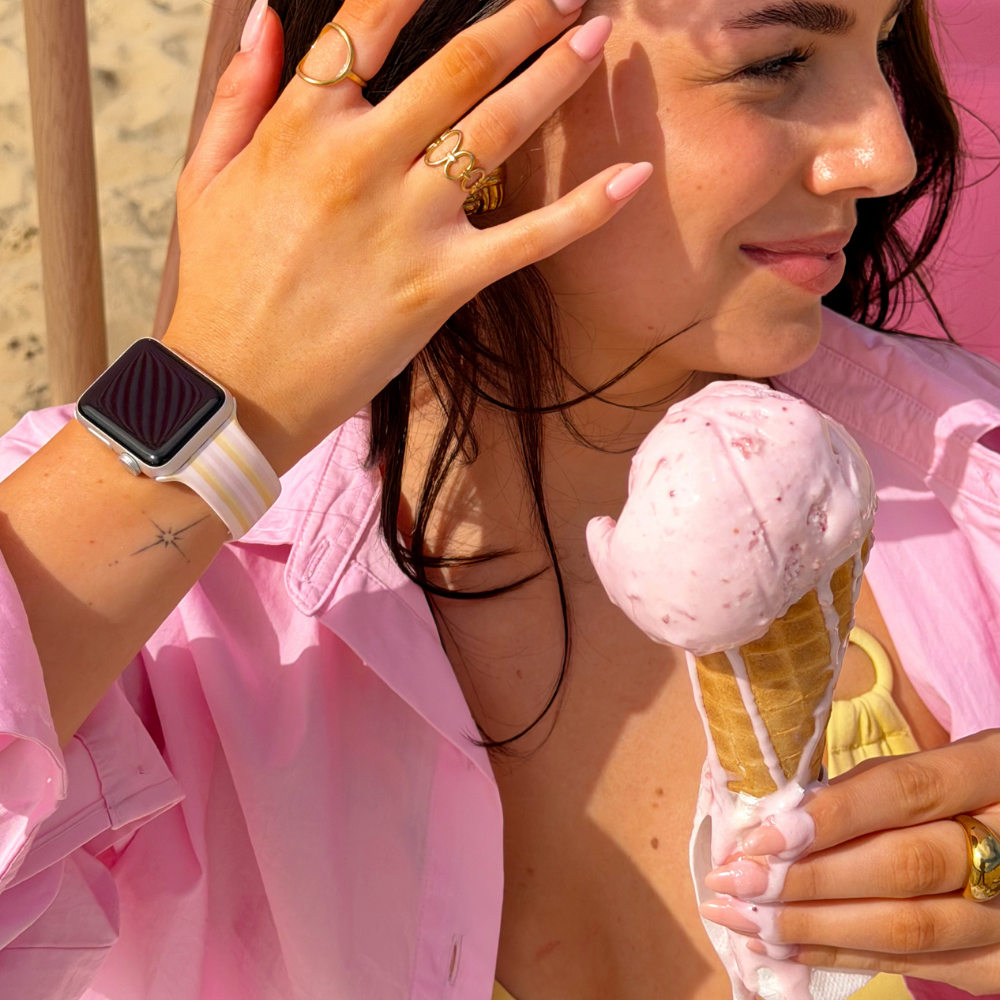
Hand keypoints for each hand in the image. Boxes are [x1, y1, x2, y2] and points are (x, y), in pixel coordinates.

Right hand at [162, 0, 649, 474]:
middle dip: (523, 15)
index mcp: (301, 127)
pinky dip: (584, 208)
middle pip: (459, 65)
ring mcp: (406, 225)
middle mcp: (360, 162)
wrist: (234, 390)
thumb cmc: (219, 284)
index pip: (369, 21)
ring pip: (499, 131)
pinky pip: (527, 239)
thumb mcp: (209, 177)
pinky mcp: (440, 285)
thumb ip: (240, 91)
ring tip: (599, 38)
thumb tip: (270, 14)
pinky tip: (631, 176)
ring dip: (556, 76)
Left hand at [700, 731, 999, 993]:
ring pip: (908, 927)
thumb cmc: (956, 795)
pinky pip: (915, 965)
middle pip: (904, 867)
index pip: (906, 791)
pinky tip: (782, 945)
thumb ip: (867, 787)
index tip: (763, 834)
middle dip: (809, 878)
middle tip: (737, 879)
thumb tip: (778, 816)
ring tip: (742, 916)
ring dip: (811, 925)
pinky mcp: (998, 964)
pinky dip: (839, 956)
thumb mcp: (931, 768)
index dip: (832, 815)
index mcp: (993, 773)